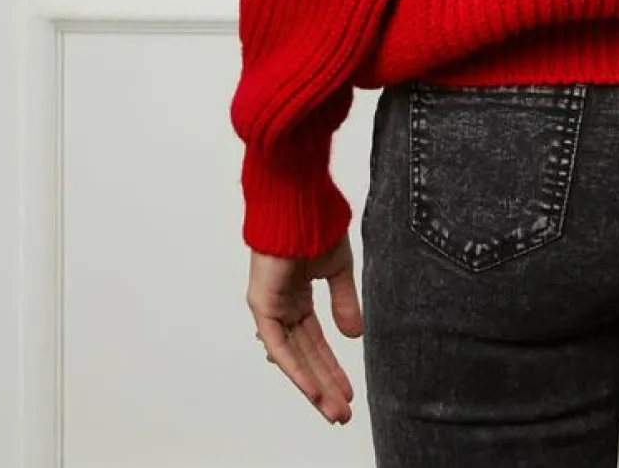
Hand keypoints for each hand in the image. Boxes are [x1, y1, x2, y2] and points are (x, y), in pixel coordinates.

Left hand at [247, 232, 362, 423]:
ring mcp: (271, 310)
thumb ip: (344, 303)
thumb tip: (355, 336)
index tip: (349, 391)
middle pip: (306, 357)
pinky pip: (280, 347)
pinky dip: (296, 370)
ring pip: (294, 358)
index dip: (332, 368)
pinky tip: (312, 390)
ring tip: (333, 411)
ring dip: (313, 386)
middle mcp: (283, 308)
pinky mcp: (263, 307)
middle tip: (343, 413)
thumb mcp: (338, 271)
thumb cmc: (318, 227)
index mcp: (298, 299)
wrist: (301, 206)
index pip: (315, 343)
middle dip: (326, 386)